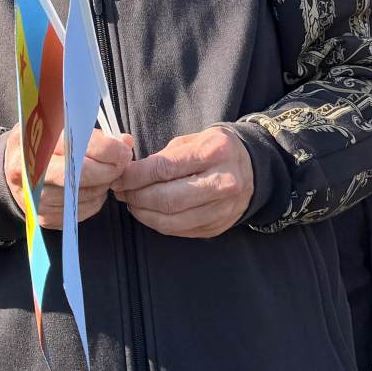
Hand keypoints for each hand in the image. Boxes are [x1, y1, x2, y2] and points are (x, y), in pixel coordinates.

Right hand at [4, 127, 133, 227]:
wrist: (12, 167)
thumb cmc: (42, 142)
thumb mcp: (59, 126)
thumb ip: (92, 133)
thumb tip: (125, 142)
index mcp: (37, 143)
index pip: (81, 146)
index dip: (109, 149)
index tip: (123, 149)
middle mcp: (33, 172)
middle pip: (84, 174)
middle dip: (110, 170)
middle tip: (120, 164)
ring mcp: (37, 198)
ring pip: (86, 195)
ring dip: (103, 186)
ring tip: (104, 175)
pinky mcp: (43, 217)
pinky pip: (81, 212)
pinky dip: (94, 201)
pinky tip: (92, 189)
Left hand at [115, 125, 255, 237]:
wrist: (253, 169)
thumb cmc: (215, 150)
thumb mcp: (193, 140)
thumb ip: (164, 156)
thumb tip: (131, 173)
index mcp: (213, 152)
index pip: (164, 168)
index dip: (135, 176)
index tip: (118, 177)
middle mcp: (222, 182)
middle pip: (167, 199)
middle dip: (136, 197)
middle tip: (121, 192)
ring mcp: (222, 209)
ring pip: (171, 220)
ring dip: (143, 214)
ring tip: (131, 203)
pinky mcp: (217, 226)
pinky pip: (179, 230)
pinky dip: (158, 223)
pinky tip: (149, 212)